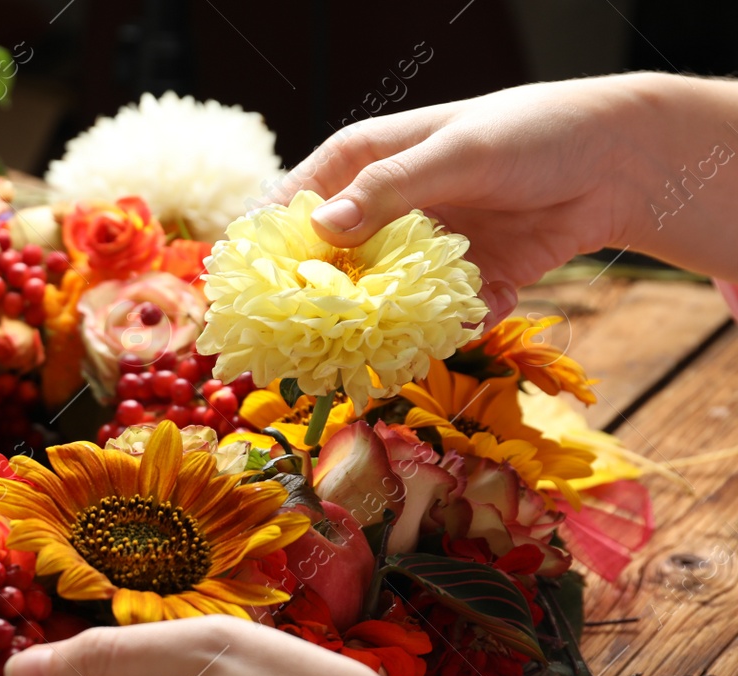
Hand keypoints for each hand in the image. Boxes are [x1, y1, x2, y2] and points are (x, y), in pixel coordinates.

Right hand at [271, 73, 737, 322]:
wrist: (622, 161)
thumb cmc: (533, 133)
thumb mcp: (456, 153)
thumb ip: (388, 190)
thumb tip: (321, 229)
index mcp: (362, 165)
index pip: (291, 210)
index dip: (265, 253)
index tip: (248, 298)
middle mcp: (382, 213)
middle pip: (328, 270)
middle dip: (319, 309)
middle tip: (307, 346)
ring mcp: (420, 253)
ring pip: (379, 305)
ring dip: (383, 329)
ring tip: (387, 348)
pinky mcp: (462, 285)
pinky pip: (438, 322)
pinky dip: (447, 330)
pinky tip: (468, 321)